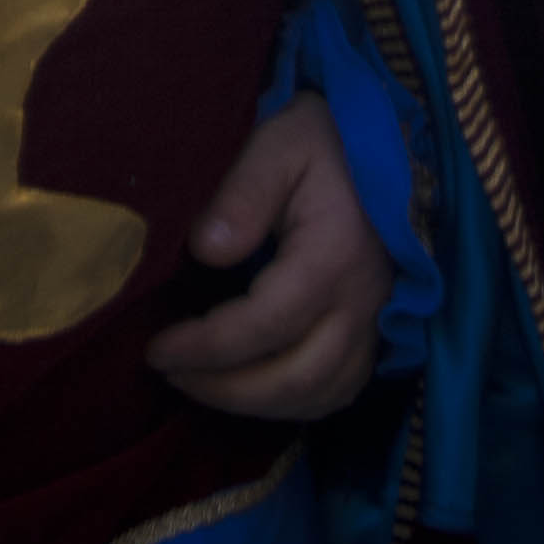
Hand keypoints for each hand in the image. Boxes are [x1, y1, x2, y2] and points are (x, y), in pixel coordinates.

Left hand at [146, 91, 393, 420]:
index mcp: (334, 256)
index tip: (157, 348)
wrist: (386, 138)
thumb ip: (242, 194)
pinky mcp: (378, 328)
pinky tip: (253, 388)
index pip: (265, 324)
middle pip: (295, 378)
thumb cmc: (322, 138)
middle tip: (171, 374)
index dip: (207, 347)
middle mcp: (362, 301)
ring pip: (321, 394)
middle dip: (226, 390)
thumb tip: (204, 249)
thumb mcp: (278, 144)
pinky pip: (342, 388)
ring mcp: (375, 320)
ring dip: (257, 405)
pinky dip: (295, 402)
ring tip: (200, 385)